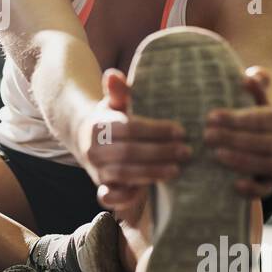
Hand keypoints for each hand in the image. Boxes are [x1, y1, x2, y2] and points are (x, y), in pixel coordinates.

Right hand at [74, 68, 189, 225]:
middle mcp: (94, 148)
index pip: (130, 128)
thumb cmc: (109, 119)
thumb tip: (113, 74)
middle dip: (160, 153)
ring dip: (152, 173)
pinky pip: (109, 197)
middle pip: (129, 152)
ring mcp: (97, 169)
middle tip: (187, 151)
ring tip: (177, 170)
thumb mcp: (113, 103)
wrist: (84, 140)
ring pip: (124, 173)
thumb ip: (117, 91)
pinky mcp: (100, 187)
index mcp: (99, 125)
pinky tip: (147, 192)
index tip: (181, 131)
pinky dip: (125, 197)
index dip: (156, 131)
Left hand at [203, 66, 271, 197]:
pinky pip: (267, 190)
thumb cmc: (247, 106)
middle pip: (267, 143)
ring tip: (216, 155)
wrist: (255, 131)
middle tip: (206, 136)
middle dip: (235, 139)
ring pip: (269, 165)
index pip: (266, 119)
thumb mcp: (251, 91)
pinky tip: (234, 184)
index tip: (211, 116)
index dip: (239, 118)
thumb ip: (254, 82)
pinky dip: (253, 190)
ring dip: (243, 161)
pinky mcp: (271, 184)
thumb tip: (249, 78)